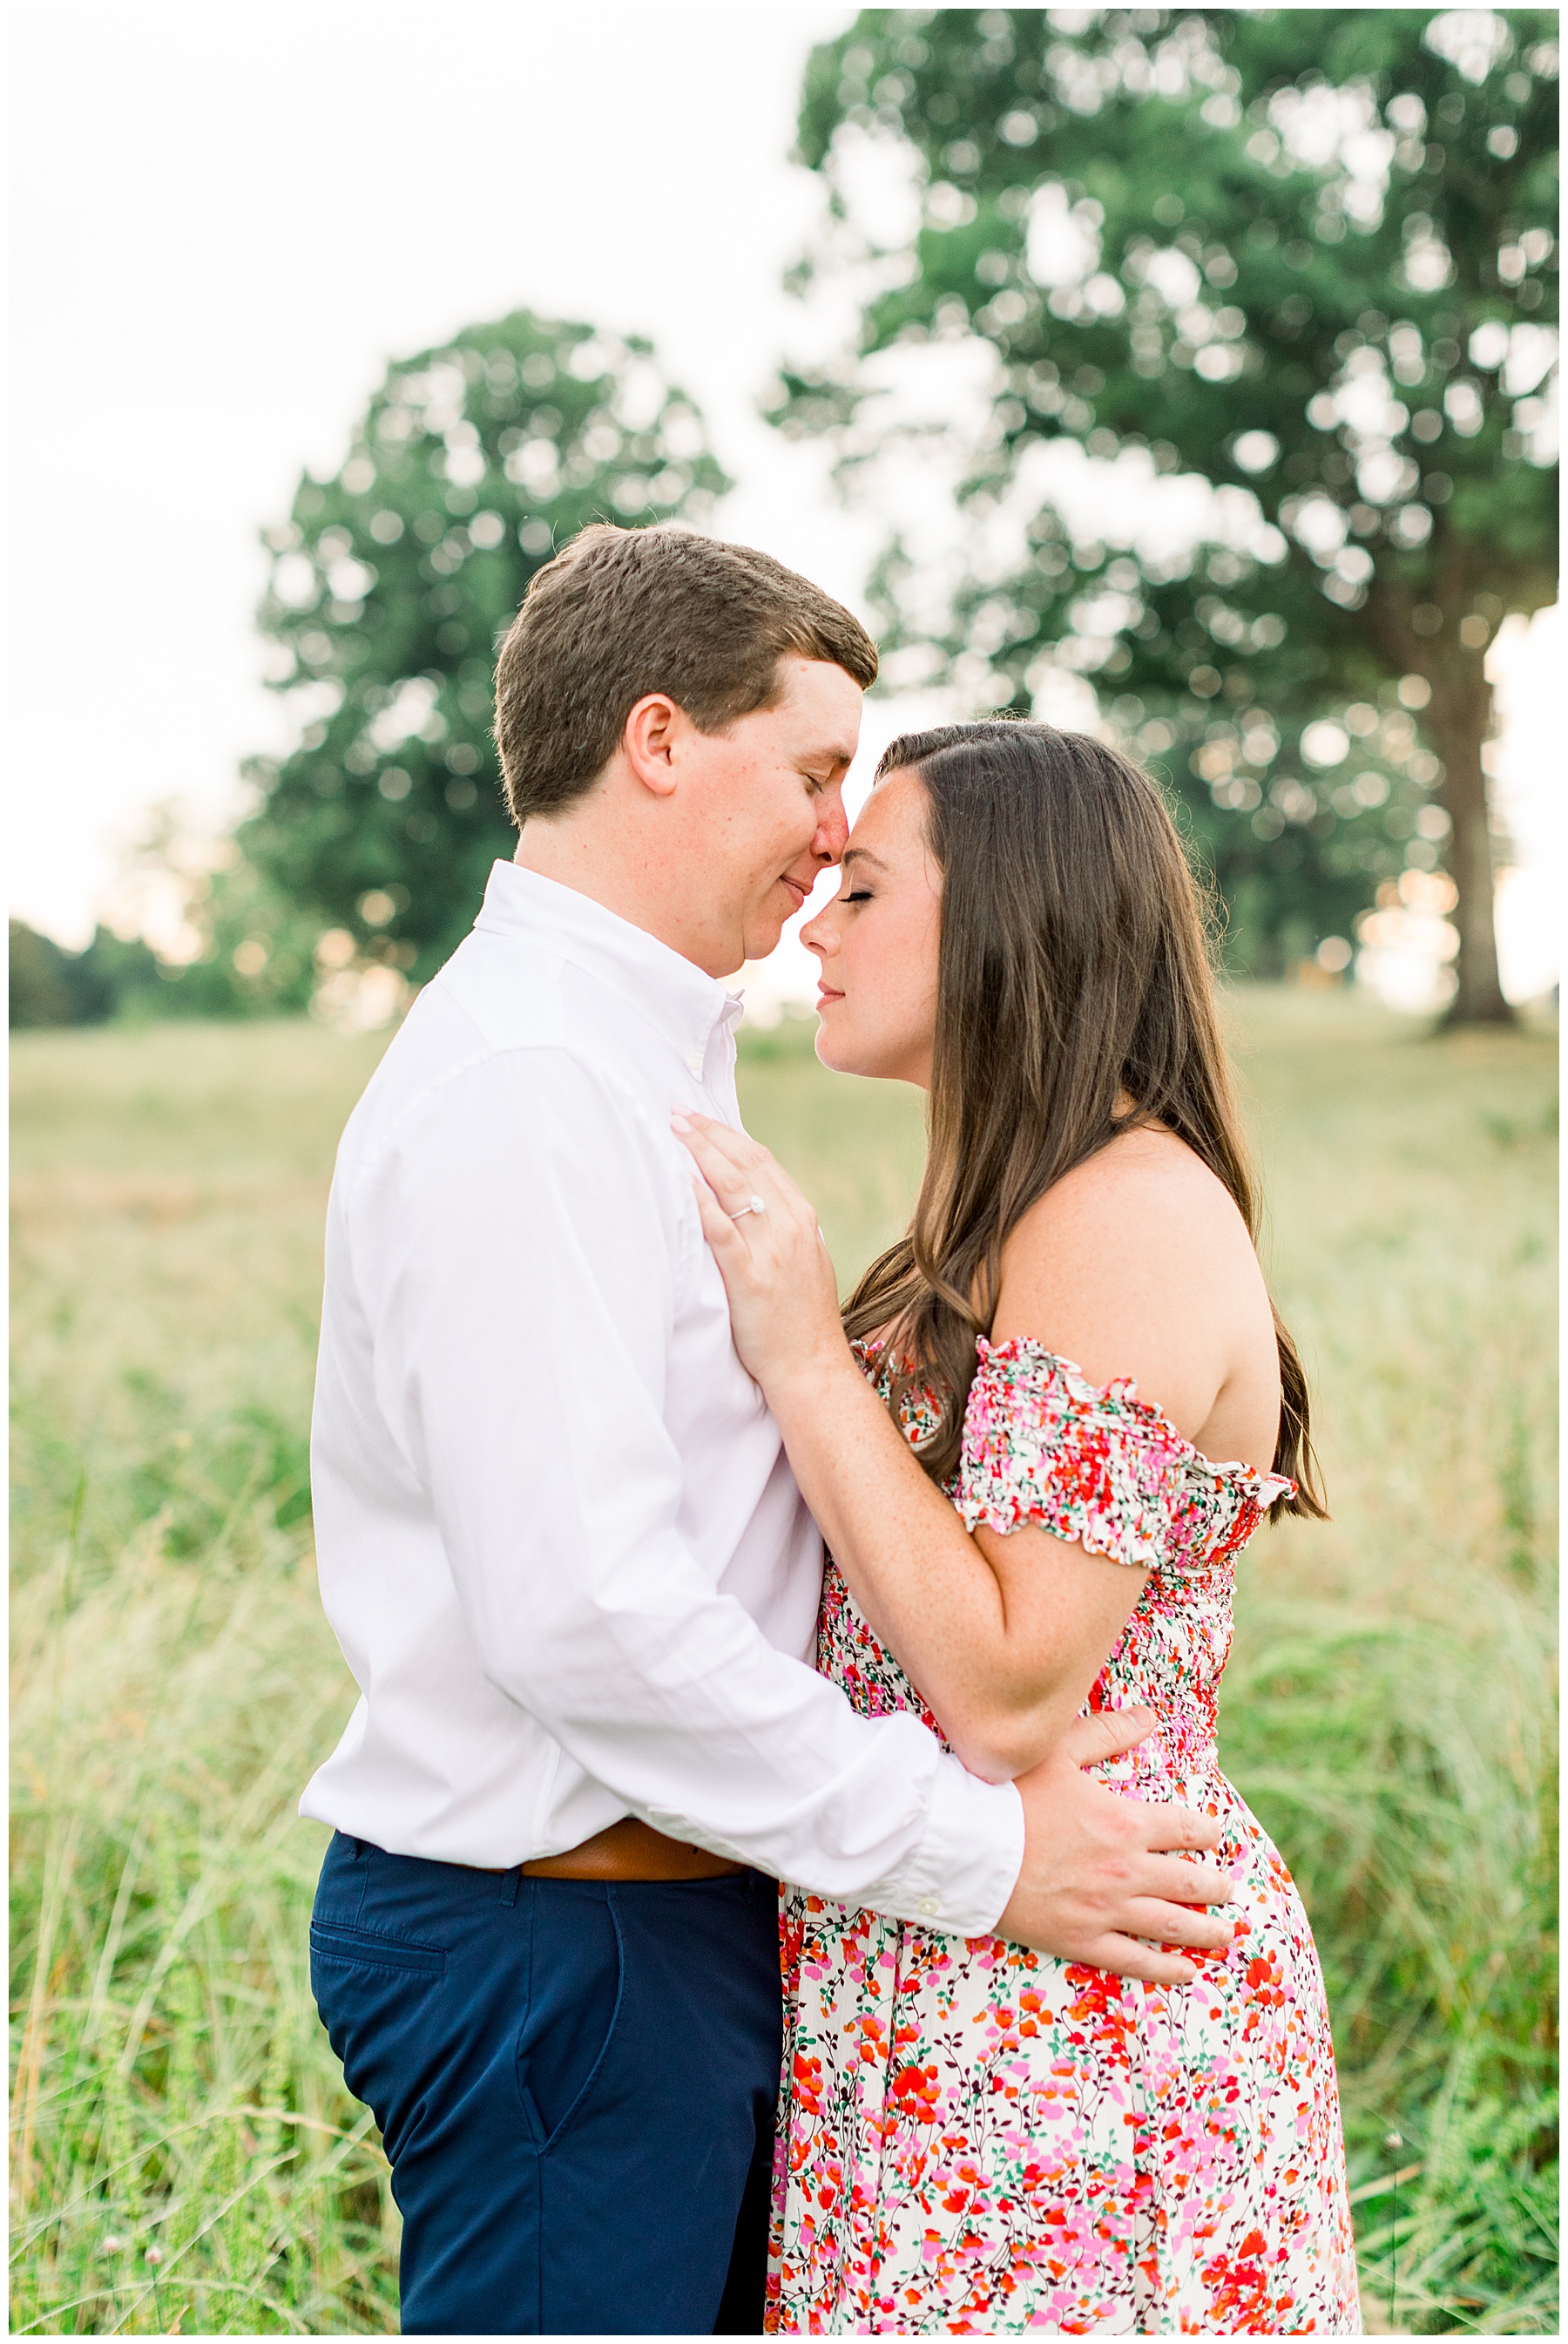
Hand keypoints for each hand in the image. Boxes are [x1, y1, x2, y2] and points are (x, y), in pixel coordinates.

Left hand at [671, 1110, 847, 1392]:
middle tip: (676, 1112)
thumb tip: (748, 1200)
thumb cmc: (801, 1319)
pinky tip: (680, 1180)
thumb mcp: (804, 1261)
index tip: (700, 1118)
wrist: (811, 1367)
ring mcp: (772, 1250)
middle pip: (745, 1163)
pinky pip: (721, 1229)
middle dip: (708, 1133)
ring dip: (699, 1153)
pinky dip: (699, 1200)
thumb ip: (781, 1229)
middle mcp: (790, 1226)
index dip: (728, 1135)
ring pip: (733, 1186)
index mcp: (803, 1218)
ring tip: (672, 1132)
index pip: (762, 1161)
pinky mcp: (750, 1277)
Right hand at [997, 1707, 1237, 1984]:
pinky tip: (1187, 1973)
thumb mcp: (1059, 1750)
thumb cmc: (1007, 1792)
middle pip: (1189, 1882)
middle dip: (1215, 1885)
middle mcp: (1126, 1870)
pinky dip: (1166, 1970)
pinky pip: (1134, 1960)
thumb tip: (1149, 1717)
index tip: (1215, 1834)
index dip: (1208, 1831)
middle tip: (1229, 1889)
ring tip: (1225, 1934)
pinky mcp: (1080, 1940)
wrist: (963, 1844)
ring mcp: (1106, 1910)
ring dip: (1205, 1930)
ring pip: (1172, 1925)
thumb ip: (1107, 1733)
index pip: (1187, 1828)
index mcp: (1126, 1822)